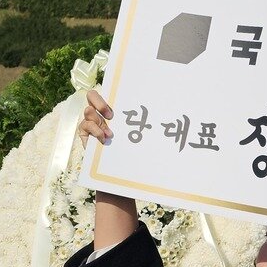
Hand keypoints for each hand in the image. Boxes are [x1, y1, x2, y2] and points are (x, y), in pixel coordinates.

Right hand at [75, 89, 137, 239]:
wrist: (120, 174)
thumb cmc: (135, 154)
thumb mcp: (144, 139)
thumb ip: (151, 127)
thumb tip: (182, 118)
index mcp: (115, 110)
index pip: (110, 92)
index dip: (114, 93)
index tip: (122, 105)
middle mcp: (100, 114)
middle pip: (91, 95)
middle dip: (99, 101)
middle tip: (111, 114)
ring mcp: (91, 124)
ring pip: (88, 111)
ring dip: (99, 122)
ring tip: (110, 135)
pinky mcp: (84, 135)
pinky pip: (84, 126)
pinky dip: (95, 131)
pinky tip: (105, 140)